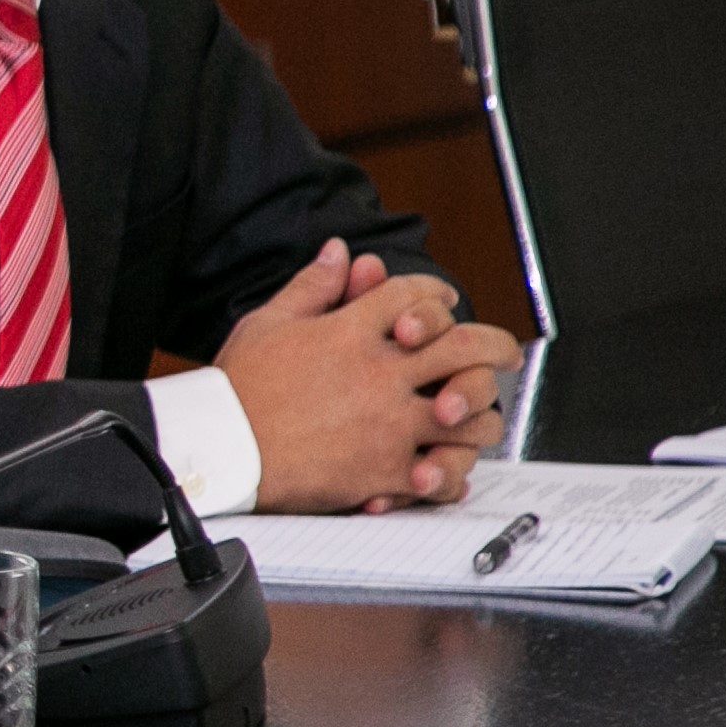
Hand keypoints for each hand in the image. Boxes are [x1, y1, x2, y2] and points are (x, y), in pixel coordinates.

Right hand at [218, 240, 520, 512]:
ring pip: (469, 415)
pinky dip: (450, 475)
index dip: (437, 295)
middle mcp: (379, 374)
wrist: (221, 448)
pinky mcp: (384, 470)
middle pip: (464, 348)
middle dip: (494, 347)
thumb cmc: (237, 389)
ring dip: (479, 415)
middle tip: (504, 353)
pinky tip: (444, 470)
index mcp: (352, 333)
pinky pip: (442, 475)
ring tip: (473, 418)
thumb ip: (312, 286)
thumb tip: (339, 251)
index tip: (446, 303)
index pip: (416, 296)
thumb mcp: (268, 323)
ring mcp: (388, 424)